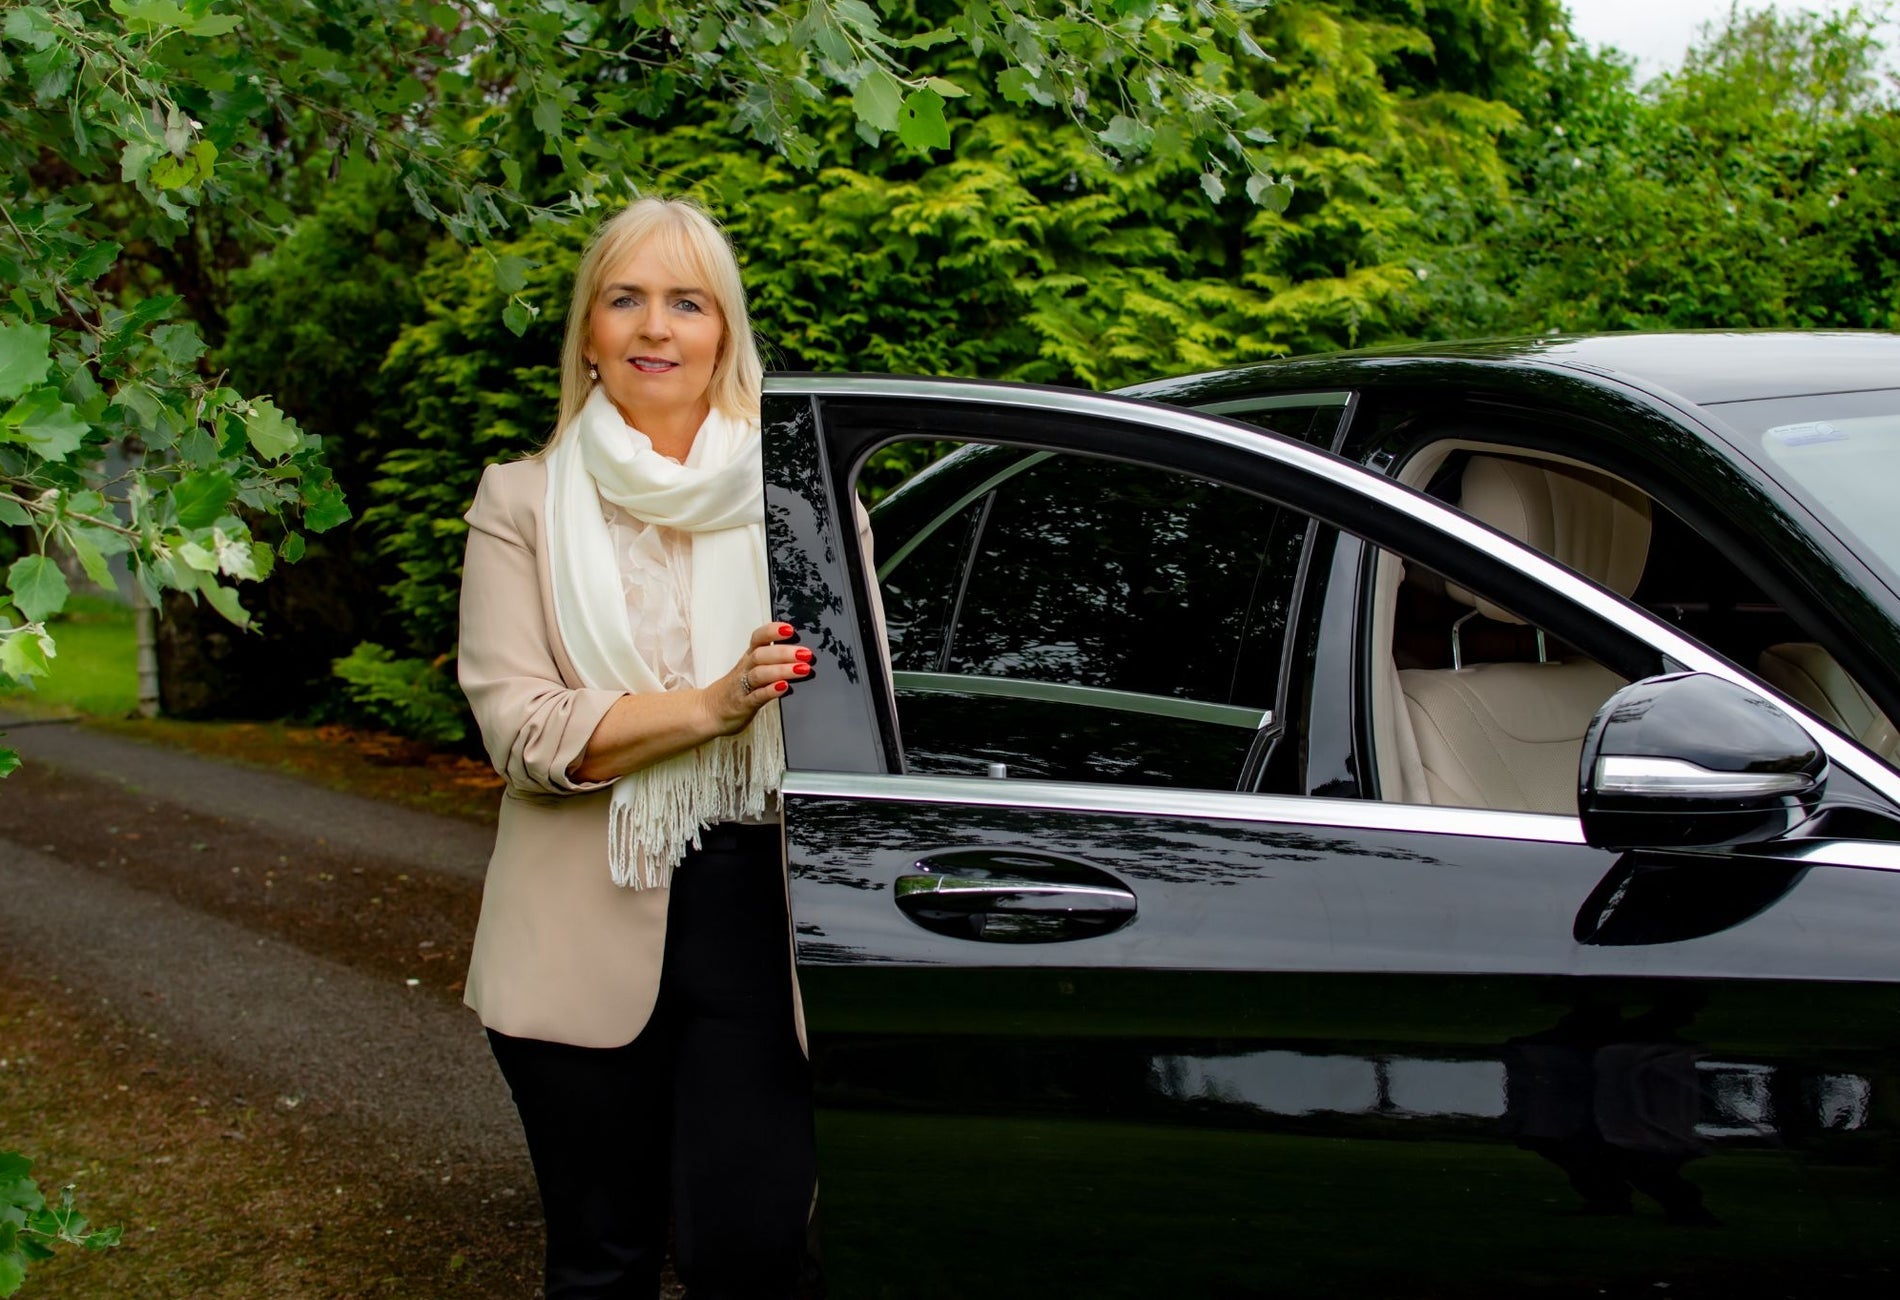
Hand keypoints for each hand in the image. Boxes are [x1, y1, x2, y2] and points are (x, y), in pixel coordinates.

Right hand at [703, 620, 813, 735]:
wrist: (709, 711)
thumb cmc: (737, 689)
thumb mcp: (751, 669)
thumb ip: (771, 660)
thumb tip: (801, 653)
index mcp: (749, 658)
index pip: (758, 638)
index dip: (773, 631)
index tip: (790, 629)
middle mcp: (745, 669)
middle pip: (761, 655)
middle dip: (784, 652)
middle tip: (806, 653)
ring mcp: (743, 687)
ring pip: (760, 674)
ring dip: (782, 670)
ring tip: (802, 669)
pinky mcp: (743, 705)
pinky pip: (757, 696)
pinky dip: (771, 691)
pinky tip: (785, 688)